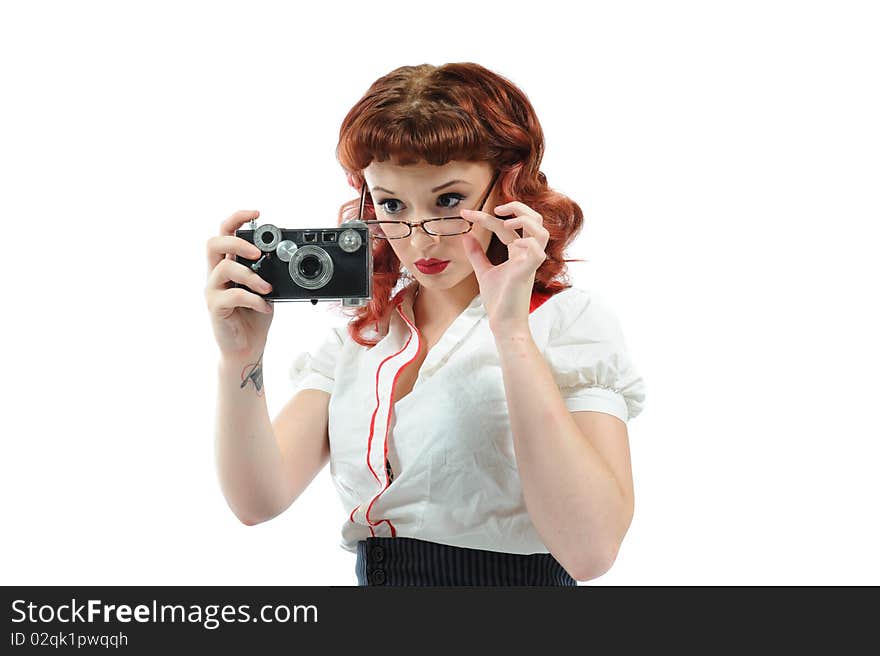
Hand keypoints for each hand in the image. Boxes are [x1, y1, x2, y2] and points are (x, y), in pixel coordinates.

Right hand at [204, 210, 275, 359]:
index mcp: (228, 265)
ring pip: (224, 269)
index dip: (237, 219)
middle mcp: (216, 275)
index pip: (225, 233)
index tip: (257, 213)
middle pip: (214, 244)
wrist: (247, 347)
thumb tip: (282, 256)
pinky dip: (254, 299)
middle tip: (258, 253)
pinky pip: (232, 295)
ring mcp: (213, 290)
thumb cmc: (255, 316)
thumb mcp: (266, 288)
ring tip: (268, 288)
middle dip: (237, 242)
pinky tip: (265, 307)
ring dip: (251, 276)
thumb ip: (267, 272)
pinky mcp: (215, 307)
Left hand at [460, 201, 548, 336]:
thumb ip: (477, 253)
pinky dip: (526, 242)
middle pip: (535, 220)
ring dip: (525, 221)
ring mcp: (530, 263)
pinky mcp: (528, 273)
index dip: (486, 216)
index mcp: (518, 251)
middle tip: (496, 207)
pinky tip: (512, 243)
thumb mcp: (484, 271)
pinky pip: (536, 251)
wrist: (503, 322)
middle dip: (518, 207)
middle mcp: (527, 254)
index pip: (507, 225)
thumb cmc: (498, 300)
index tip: (465, 213)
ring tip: (504, 222)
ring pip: (542, 232)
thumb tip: (466, 235)